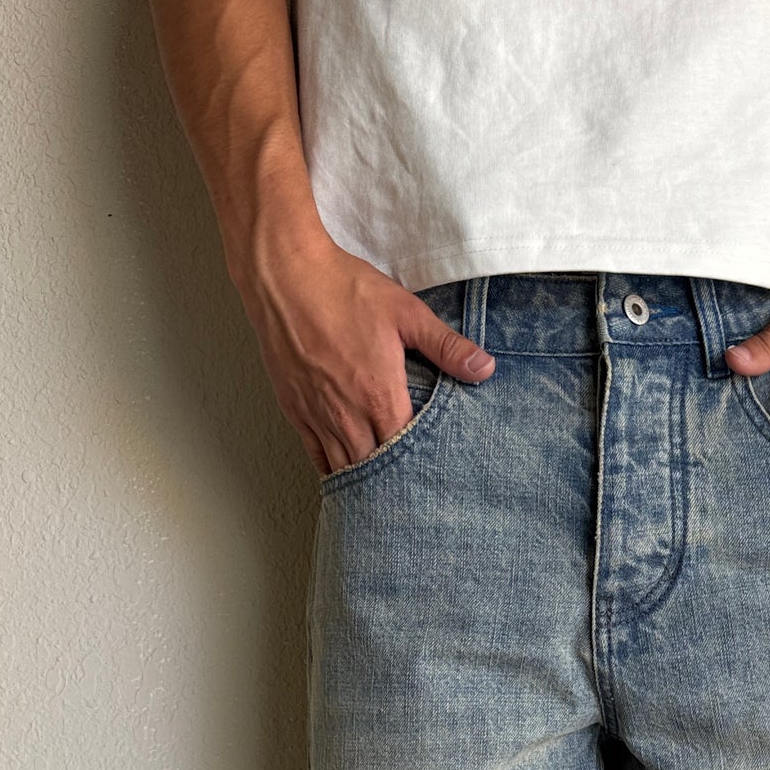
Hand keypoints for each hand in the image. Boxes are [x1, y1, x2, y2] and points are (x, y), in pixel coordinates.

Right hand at [235, 224, 493, 475]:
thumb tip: (485, 369)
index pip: (407, 451)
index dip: (422, 465)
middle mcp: (348, 415)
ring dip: (364, 481)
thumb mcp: (406, 312)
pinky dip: (332, 470)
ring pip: (344, 467)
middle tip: (413, 491)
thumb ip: (446, 346)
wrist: (284, 276)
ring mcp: (318, 415)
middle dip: (394, 481)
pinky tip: (345, 475)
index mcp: (380, 396)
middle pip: (376, 468)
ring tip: (384, 493)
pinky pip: (316, 455)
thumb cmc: (344, 290)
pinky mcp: (295, 410)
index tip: (436, 474)